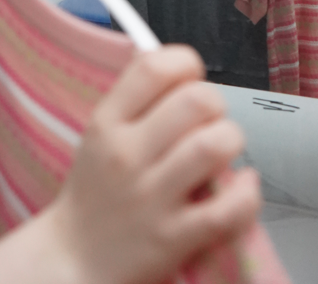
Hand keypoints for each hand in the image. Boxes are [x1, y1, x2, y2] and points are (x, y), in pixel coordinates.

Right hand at [47, 46, 259, 283]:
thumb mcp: (99, 133)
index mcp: (107, 122)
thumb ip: (134, 98)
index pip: (153, 67)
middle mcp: (128, 154)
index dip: (185, 63)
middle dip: (216, 104)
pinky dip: (246, 192)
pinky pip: (228, 208)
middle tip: (208, 122)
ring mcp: (152, 198)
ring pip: (213, 147)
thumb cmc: (95, 189)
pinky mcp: (174, 239)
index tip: (189, 80)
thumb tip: (177, 63)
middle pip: (195, 101)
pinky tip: (241, 186)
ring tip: (223, 151)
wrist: (74, 258)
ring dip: (231, 141)